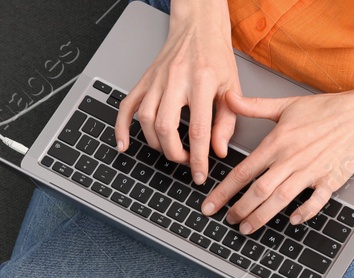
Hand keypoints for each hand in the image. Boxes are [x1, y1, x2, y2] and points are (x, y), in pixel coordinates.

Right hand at [114, 0, 236, 184]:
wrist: (198, 28)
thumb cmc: (216, 57)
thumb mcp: (232, 88)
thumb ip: (227, 122)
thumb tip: (218, 151)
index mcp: (202, 81)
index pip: (198, 129)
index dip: (198, 157)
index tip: (199, 174)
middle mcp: (176, 80)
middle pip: (166, 127)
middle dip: (174, 152)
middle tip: (185, 160)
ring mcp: (156, 80)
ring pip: (146, 120)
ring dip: (156, 143)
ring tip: (169, 150)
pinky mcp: (144, 81)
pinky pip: (126, 107)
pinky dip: (121, 128)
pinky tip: (124, 144)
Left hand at [201, 88, 353, 229]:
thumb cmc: (326, 109)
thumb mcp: (287, 104)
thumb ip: (255, 106)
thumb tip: (229, 98)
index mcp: (278, 142)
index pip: (243, 171)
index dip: (224, 191)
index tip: (210, 205)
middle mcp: (291, 158)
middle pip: (258, 190)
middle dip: (239, 209)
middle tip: (228, 220)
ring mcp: (311, 171)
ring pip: (280, 199)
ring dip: (261, 216)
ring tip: (247, 228)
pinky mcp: (330, 180)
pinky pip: (315, 201)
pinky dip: (303, 212)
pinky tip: (291, 220)